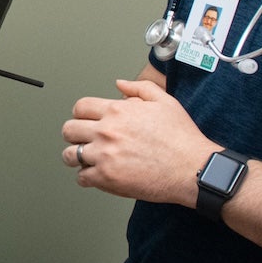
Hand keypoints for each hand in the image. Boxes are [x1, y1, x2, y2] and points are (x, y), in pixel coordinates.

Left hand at [61, 77, 217, 206]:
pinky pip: (82, 177)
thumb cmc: (181, 138)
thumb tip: (120, 84)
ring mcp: (104, 156)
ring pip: (69, 155)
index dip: (81, 114)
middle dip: (74, 134)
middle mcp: (107, 132)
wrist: (192, 168)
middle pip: (69, 130)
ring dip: (75, 157)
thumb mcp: (164, 102)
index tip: (84, 120)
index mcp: (117, 111)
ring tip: (86, 158)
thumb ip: (139, 88)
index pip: (80, 107)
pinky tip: (97, 174)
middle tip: (82, 139)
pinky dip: (87, 177)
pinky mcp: (106, 178)